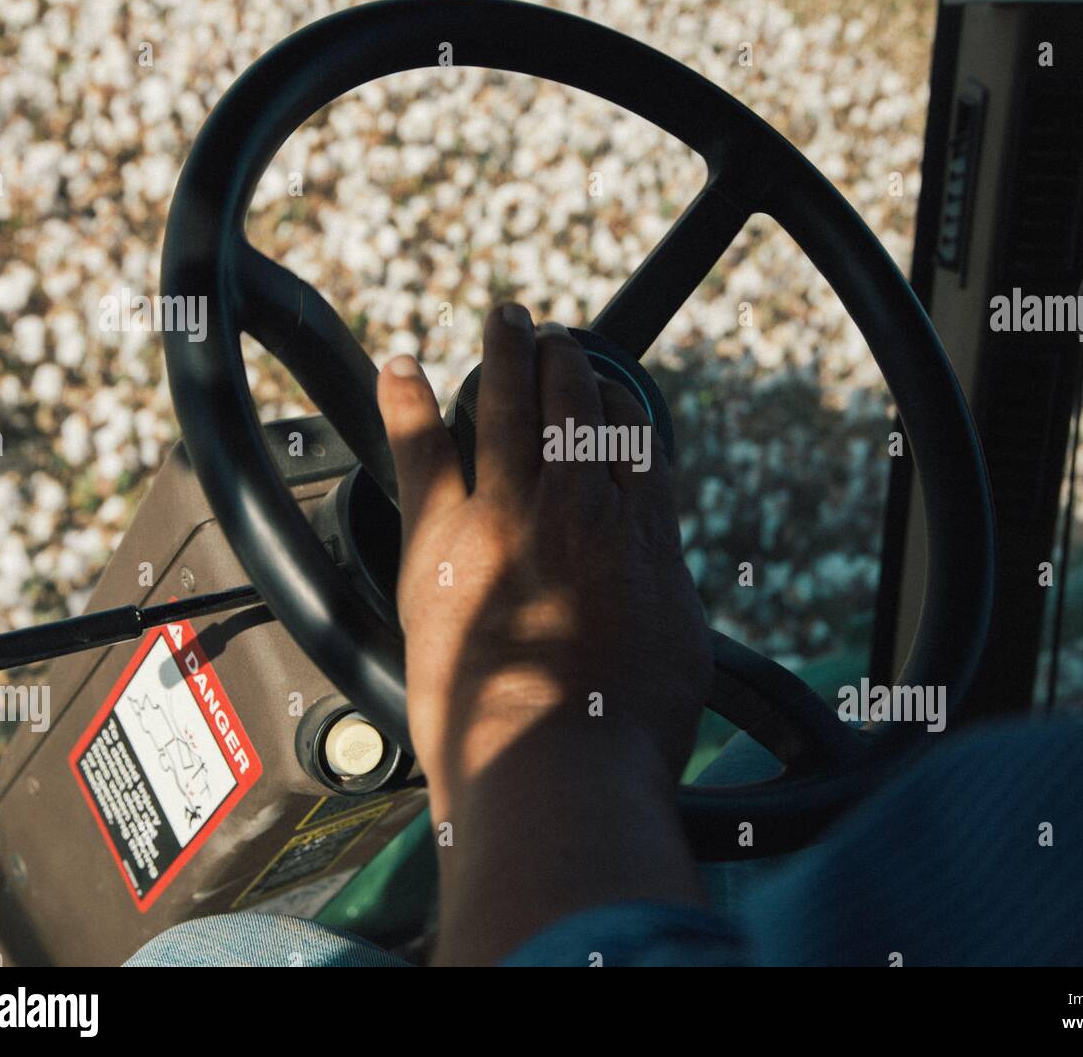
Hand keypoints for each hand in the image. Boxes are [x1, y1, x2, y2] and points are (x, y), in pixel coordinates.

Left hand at [375, 303, 711, 963]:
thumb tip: (662, 586)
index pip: (633, 442)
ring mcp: (511, 514)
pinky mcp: (444, 539)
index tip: (606, 393)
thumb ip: (667, 601)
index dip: (618, 406)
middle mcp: (581, 506)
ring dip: (509, 353)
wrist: (561, 763)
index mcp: (641, 533)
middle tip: (556, 336)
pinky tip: (401, 366)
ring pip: (513, 408)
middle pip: (577, 407)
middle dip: (568, 362)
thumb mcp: (682, 654)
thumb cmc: (626, 728)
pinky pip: (424, 453)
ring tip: (508, 319)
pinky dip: (409, 405)